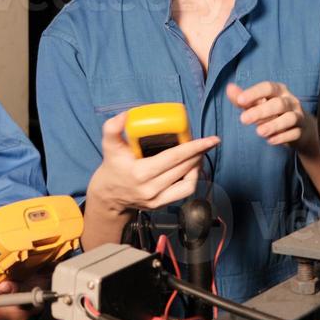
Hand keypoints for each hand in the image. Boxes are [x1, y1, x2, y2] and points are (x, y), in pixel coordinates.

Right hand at [86, 111, 218, 218]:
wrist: (109, 196)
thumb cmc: (112, 167)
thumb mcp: (109, 146)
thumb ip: (113, 128)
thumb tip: (125, 115)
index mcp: (140, 173)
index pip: (174, 158)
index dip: (194, 147)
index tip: (211, 140)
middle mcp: (150, 188)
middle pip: (184, 168)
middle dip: (199, 153)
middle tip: (206, 142)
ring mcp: (157, 199)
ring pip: (188, 183)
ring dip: (197, 167)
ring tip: (198, 154)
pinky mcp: (161, 205)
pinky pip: (184, 192)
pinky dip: (192, 178)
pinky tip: (191, 167)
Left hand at [228, 81, 316, 152]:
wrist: (300, 128)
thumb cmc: (274, 113)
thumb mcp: (259, 104)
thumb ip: (243, 98)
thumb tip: (229, 88)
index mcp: (279, 91)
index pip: (268, 87)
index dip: (254, 93)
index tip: (240, 101)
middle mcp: (290, 101)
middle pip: (278, 104)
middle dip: (261, 111)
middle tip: (243, 120)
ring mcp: (298, 116)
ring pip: (289, 118)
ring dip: (274, 125)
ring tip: (259, 132)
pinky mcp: (301, 131)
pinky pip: (294, 133)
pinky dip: (283, 137)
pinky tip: (270, 141)